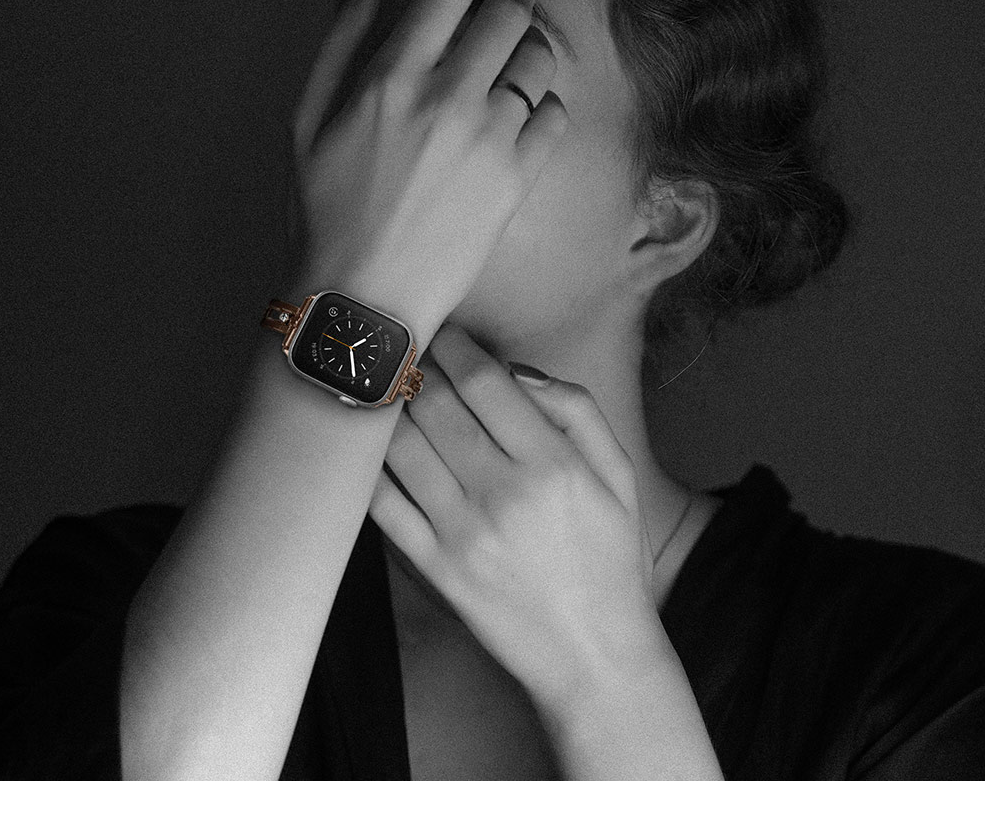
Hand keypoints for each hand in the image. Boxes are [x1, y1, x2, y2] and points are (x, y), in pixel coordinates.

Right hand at [290, 0, 567, 338]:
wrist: (364, 297)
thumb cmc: (325, 213)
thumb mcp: (305, 123)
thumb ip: (338, 44)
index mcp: (393, 77)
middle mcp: (449, 98)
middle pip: (509, 10)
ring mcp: (490, 139)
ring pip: (540, 58)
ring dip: (532, 44)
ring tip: (517, 56)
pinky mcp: (517, 179)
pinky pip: (555, 115)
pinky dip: (545, 103)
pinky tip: (523, 115)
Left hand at [369, 324, 665, 714]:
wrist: (593, 654)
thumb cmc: (610, 557)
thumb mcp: (618, 475)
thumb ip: (577, 410)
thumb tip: (517, 371)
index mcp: (552, 464)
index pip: (482, 382)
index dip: (452, 345)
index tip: (442, 331)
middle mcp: (502, 494)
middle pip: (433, 403)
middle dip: (414, 364)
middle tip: (406, 348)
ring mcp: (461, 534)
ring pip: (399, 446)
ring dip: (385, 406)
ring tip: (384, 386)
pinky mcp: (433, 568)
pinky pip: (382, 504)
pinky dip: (367, 465)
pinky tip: (366, 442)